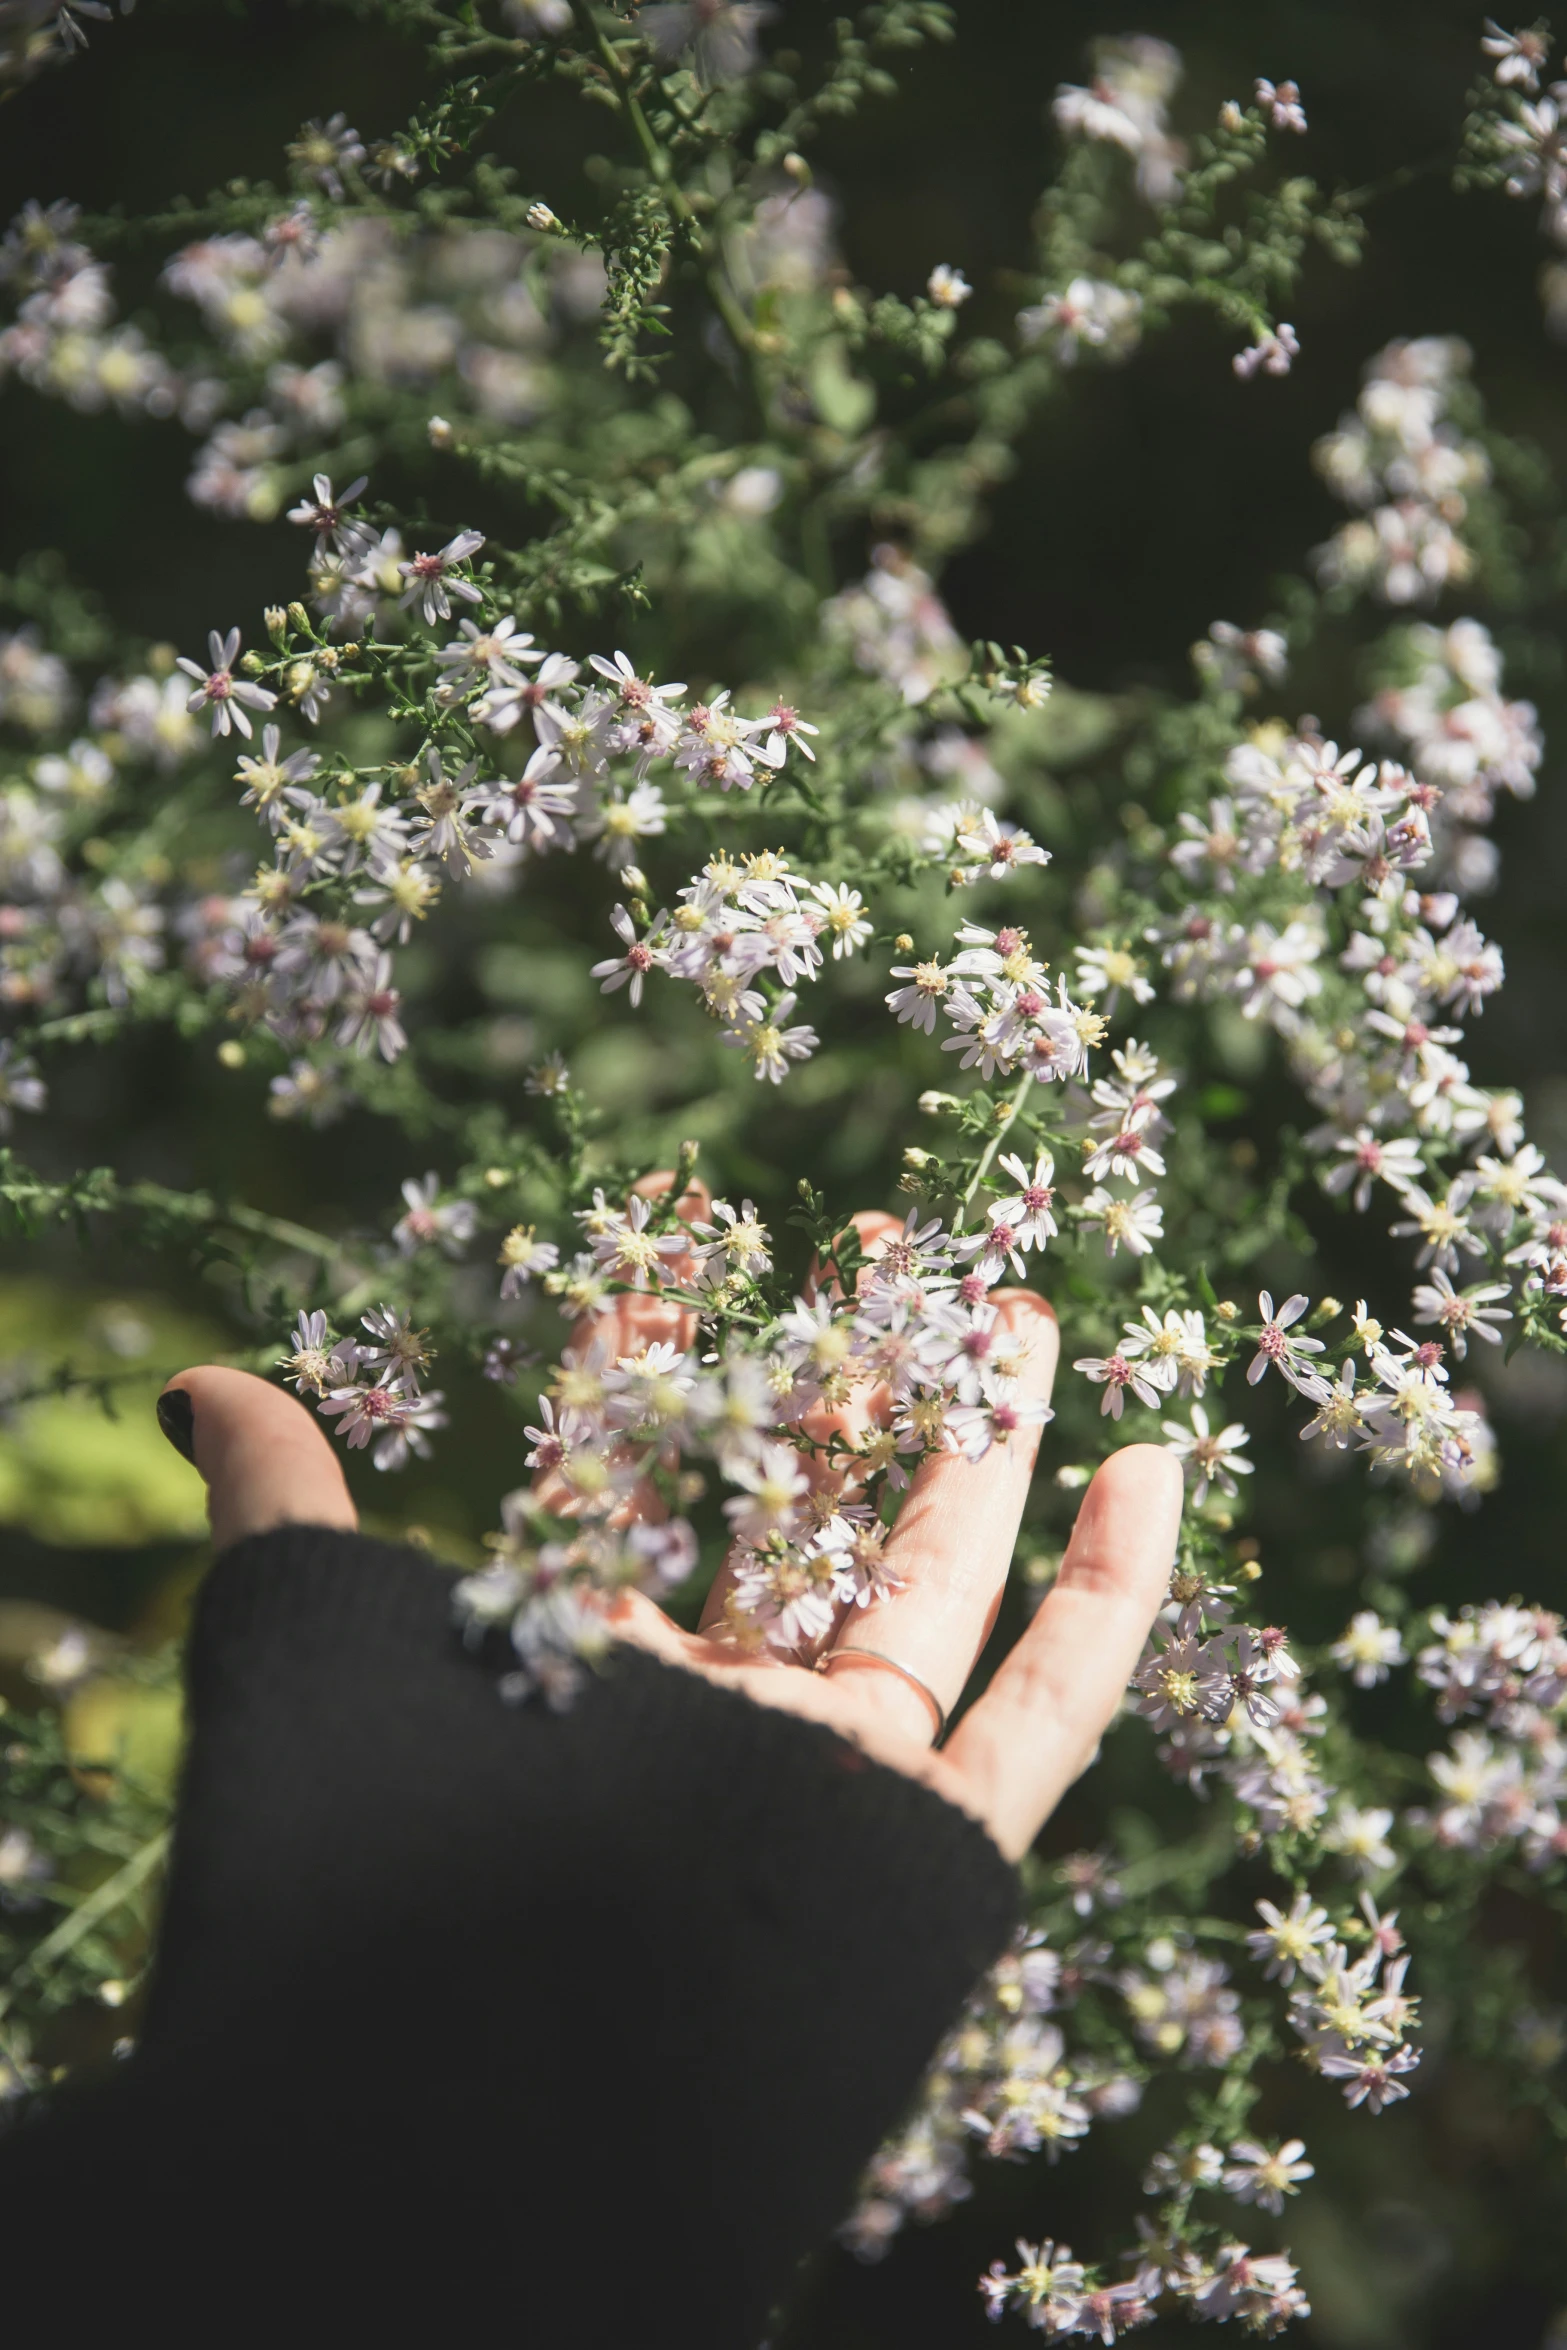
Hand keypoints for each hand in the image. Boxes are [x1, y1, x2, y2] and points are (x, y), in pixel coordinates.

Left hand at [159, 1190, 1180, 1864]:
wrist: (503, 2110)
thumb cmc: (413, 1869)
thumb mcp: (338, 1651)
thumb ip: (288, 1511)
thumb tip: (193, 1380)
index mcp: (580, 1678)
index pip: (626, 1475)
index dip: (655, 1350)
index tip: (685, 1226)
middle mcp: (708, 1728)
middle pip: (802, 1517)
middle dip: (855, 1378)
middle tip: (897, 1244)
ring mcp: (827, 1786)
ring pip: (931, 1585)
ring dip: (987, 1446)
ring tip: (1020, 1306)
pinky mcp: (931, 1853)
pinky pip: (1047, 1715)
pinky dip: (1112, 1600)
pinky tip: (1155, 1468)